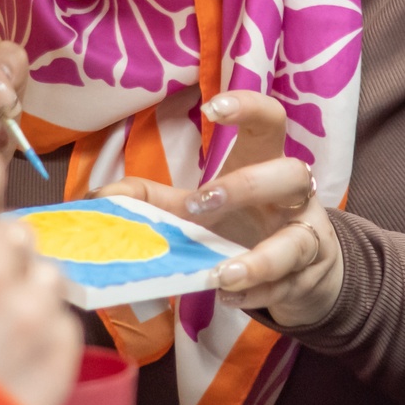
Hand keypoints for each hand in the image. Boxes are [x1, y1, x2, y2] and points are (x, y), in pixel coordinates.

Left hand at [99, 92, 342, 328]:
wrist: (299, 275)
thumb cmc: (243, 229)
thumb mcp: (196, 210)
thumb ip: (150, 200)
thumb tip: (98, 197)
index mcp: (266, 166)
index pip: (271, 122)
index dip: (249, 108)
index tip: (212, 109)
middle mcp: (293, 198)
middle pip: (291, 173)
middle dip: (246, 186)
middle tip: (200, 204)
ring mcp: (306, 238)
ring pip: (298, 240)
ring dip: (259, 259)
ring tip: (221, 273)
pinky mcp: (304, 279)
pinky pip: (286, 285)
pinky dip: (256, 293)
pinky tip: (227, 296)